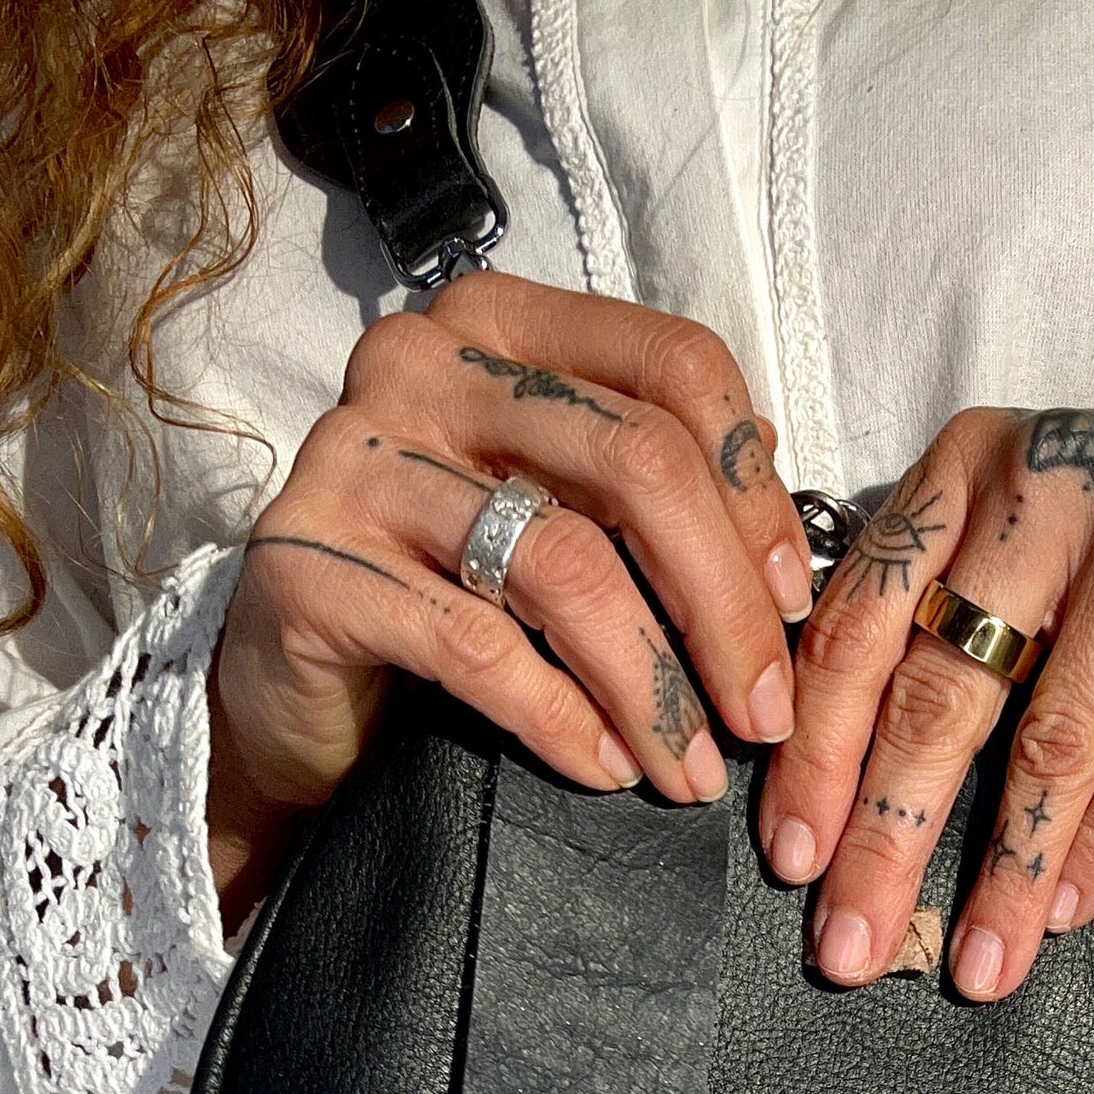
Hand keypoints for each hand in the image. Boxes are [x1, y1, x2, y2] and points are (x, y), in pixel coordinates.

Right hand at [208, 274, 813, 926]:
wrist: (300, 688)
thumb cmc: (450, 591)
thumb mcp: (561, 512)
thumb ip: (652, 484)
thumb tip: (779, 497)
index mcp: (505, 327)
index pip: (674, 367)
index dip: (755, 493)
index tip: (792, 606)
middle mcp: (423, 362)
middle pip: (637, 464)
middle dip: (724, 608)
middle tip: (764, 714)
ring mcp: (356, 454)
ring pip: (564, 564)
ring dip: (653, 684)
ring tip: (692, 765)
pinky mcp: (310, 562)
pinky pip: (477, 648)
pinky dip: (563, 720)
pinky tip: (606, 767)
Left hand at [759, 406, 1093, 996]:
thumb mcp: (1035, 546)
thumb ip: (948, 620)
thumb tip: (850, 786)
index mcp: (965, 473)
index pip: (855, 626)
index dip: (815, 753)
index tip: (788, 858)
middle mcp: (1039, 488)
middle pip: (934, 689)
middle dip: (884, 835)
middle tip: (846, 944)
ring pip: (1044, 739)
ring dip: (1002, 871)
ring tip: (973, 966)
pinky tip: (1062, 912)